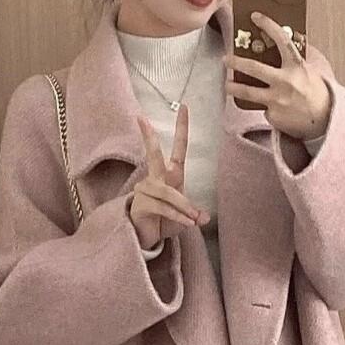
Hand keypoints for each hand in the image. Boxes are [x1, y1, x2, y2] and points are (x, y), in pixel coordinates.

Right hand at [129, 105, 209, 247]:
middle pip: (153, 154)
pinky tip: (187, 223)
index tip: (184, 107)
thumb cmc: (165, 222)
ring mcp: (146, 189)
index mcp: (171, 175)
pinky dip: (177, 216)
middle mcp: (156, 178)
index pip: (178, 148)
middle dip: (148, 137)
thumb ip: (194, 214)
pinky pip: (163, 206)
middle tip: (141, 119)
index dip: (182, 128)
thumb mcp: (185, 218)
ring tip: (193, 220)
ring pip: (167, 192)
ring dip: (183, 207)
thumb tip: (204, 217)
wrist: (147, 238)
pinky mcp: (140, 203)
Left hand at [223, 12, 332, 140]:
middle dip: (236, 62)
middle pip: (253, 68)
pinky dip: (264, 106)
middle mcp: (285, 82)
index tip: (256, 17)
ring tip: (228, 85)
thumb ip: (298, 56)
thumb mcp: (313, 69)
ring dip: (233, 87)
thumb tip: (289, 38)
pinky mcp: (273, 115)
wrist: (324, 120)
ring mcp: (277, 100)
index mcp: (296, 66)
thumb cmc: (317, 93)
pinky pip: (262, 107)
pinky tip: (271, 107)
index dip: (268, 25)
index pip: (281, 39)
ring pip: (247, 92)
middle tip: (226, 59)